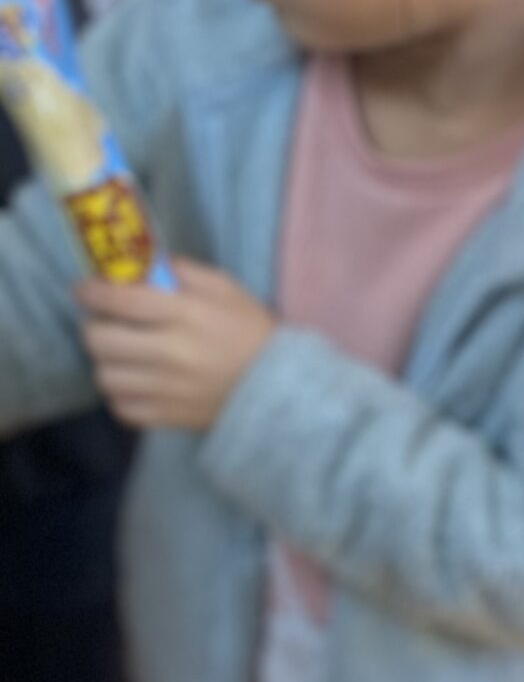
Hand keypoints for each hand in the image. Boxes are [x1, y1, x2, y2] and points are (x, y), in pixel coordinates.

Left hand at [77, 258, 276, 431]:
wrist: (281, 389)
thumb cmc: (251, 332)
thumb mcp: (226, 288)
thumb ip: (182, 271)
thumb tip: (140, 264)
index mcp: (187, 314)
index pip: (120, 300)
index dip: (92, 292)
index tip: (86, 290)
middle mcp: (173, 352)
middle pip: (101, 340)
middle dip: (94, 328)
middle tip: (104, 325)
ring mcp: (170, 389)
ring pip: (105, 376)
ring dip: (105, 363)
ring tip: (119, 356)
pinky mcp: (170, 417)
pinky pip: (122, 408)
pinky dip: (120, 395)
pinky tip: (133, 383)